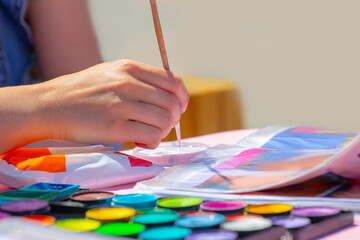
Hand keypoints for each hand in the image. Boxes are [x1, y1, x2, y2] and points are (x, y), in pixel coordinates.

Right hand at [35, 59, 188, 148]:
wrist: (50, 105)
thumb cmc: (84, 92)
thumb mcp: (112, 73)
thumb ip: (140, 81)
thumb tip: (170, 98)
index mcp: (130, 68)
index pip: (173, 82)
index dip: (182, 98)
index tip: (178, 109)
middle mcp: (128, 83)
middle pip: (172, 103)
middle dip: (173, 118)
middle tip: (162, 125)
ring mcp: (121, 105)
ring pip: (165, 121)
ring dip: (162, 132)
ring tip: (149, 134)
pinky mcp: (114, 127)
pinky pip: (151, 136)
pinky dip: (153, 142)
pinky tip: (142, 142)